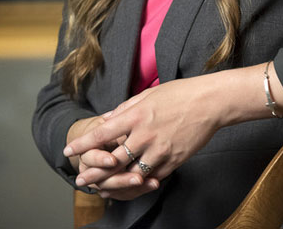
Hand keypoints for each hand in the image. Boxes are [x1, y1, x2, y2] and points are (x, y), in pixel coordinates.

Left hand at [65, 77, 222, 195]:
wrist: (213, 102)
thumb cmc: (182, 93)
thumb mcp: (150, 94)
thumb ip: (126, 108)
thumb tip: (107, 118)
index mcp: (136, 116)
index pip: (101, 134)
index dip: (82, 145)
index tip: (69, 152)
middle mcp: (145, 135)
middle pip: (112, 161)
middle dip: (93, 173)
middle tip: (81, 181)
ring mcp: (160, 149)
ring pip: (131, 174)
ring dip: (115, 183)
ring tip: (103, 189)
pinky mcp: (174, 159)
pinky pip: (153, 176)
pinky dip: (141, 181)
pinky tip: (134, 183)